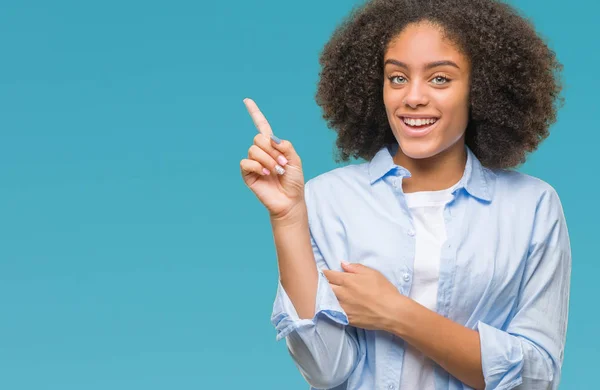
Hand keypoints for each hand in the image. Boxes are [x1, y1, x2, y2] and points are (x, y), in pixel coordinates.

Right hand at [240, 98, 304, 219]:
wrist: (290, 200)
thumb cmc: (294, 181)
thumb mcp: (295, 160)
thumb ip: (285, 146)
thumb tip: (271, 138)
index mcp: (273, 146)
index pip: (261, 126)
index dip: (254, 113)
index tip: (246, 100)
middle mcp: (261, 152)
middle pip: (258, 138)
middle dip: (272, 150)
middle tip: (282, 163)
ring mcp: (254, 163)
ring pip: (254, 150)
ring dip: (268, 160)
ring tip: (276, 171)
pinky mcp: (248, 174)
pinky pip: (247, 162)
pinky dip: (258, 167)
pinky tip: (266, 174)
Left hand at [323, 262, 405, 330]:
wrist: (392, 312)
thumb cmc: (384, 290)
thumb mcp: (372, 273)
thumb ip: (355, 268)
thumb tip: (342, 264)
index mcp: (347, 281)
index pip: (328, 275)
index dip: (323, 273)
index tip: (321, 273)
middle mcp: (342, 294)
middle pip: (324, 288)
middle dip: (321, 284)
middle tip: (319, 283)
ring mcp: (343, 307)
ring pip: (326, 300)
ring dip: (324, 297)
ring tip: (324, 295)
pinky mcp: (346, 319)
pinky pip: (333, 312)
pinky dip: (330, 308)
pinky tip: (331, 307)